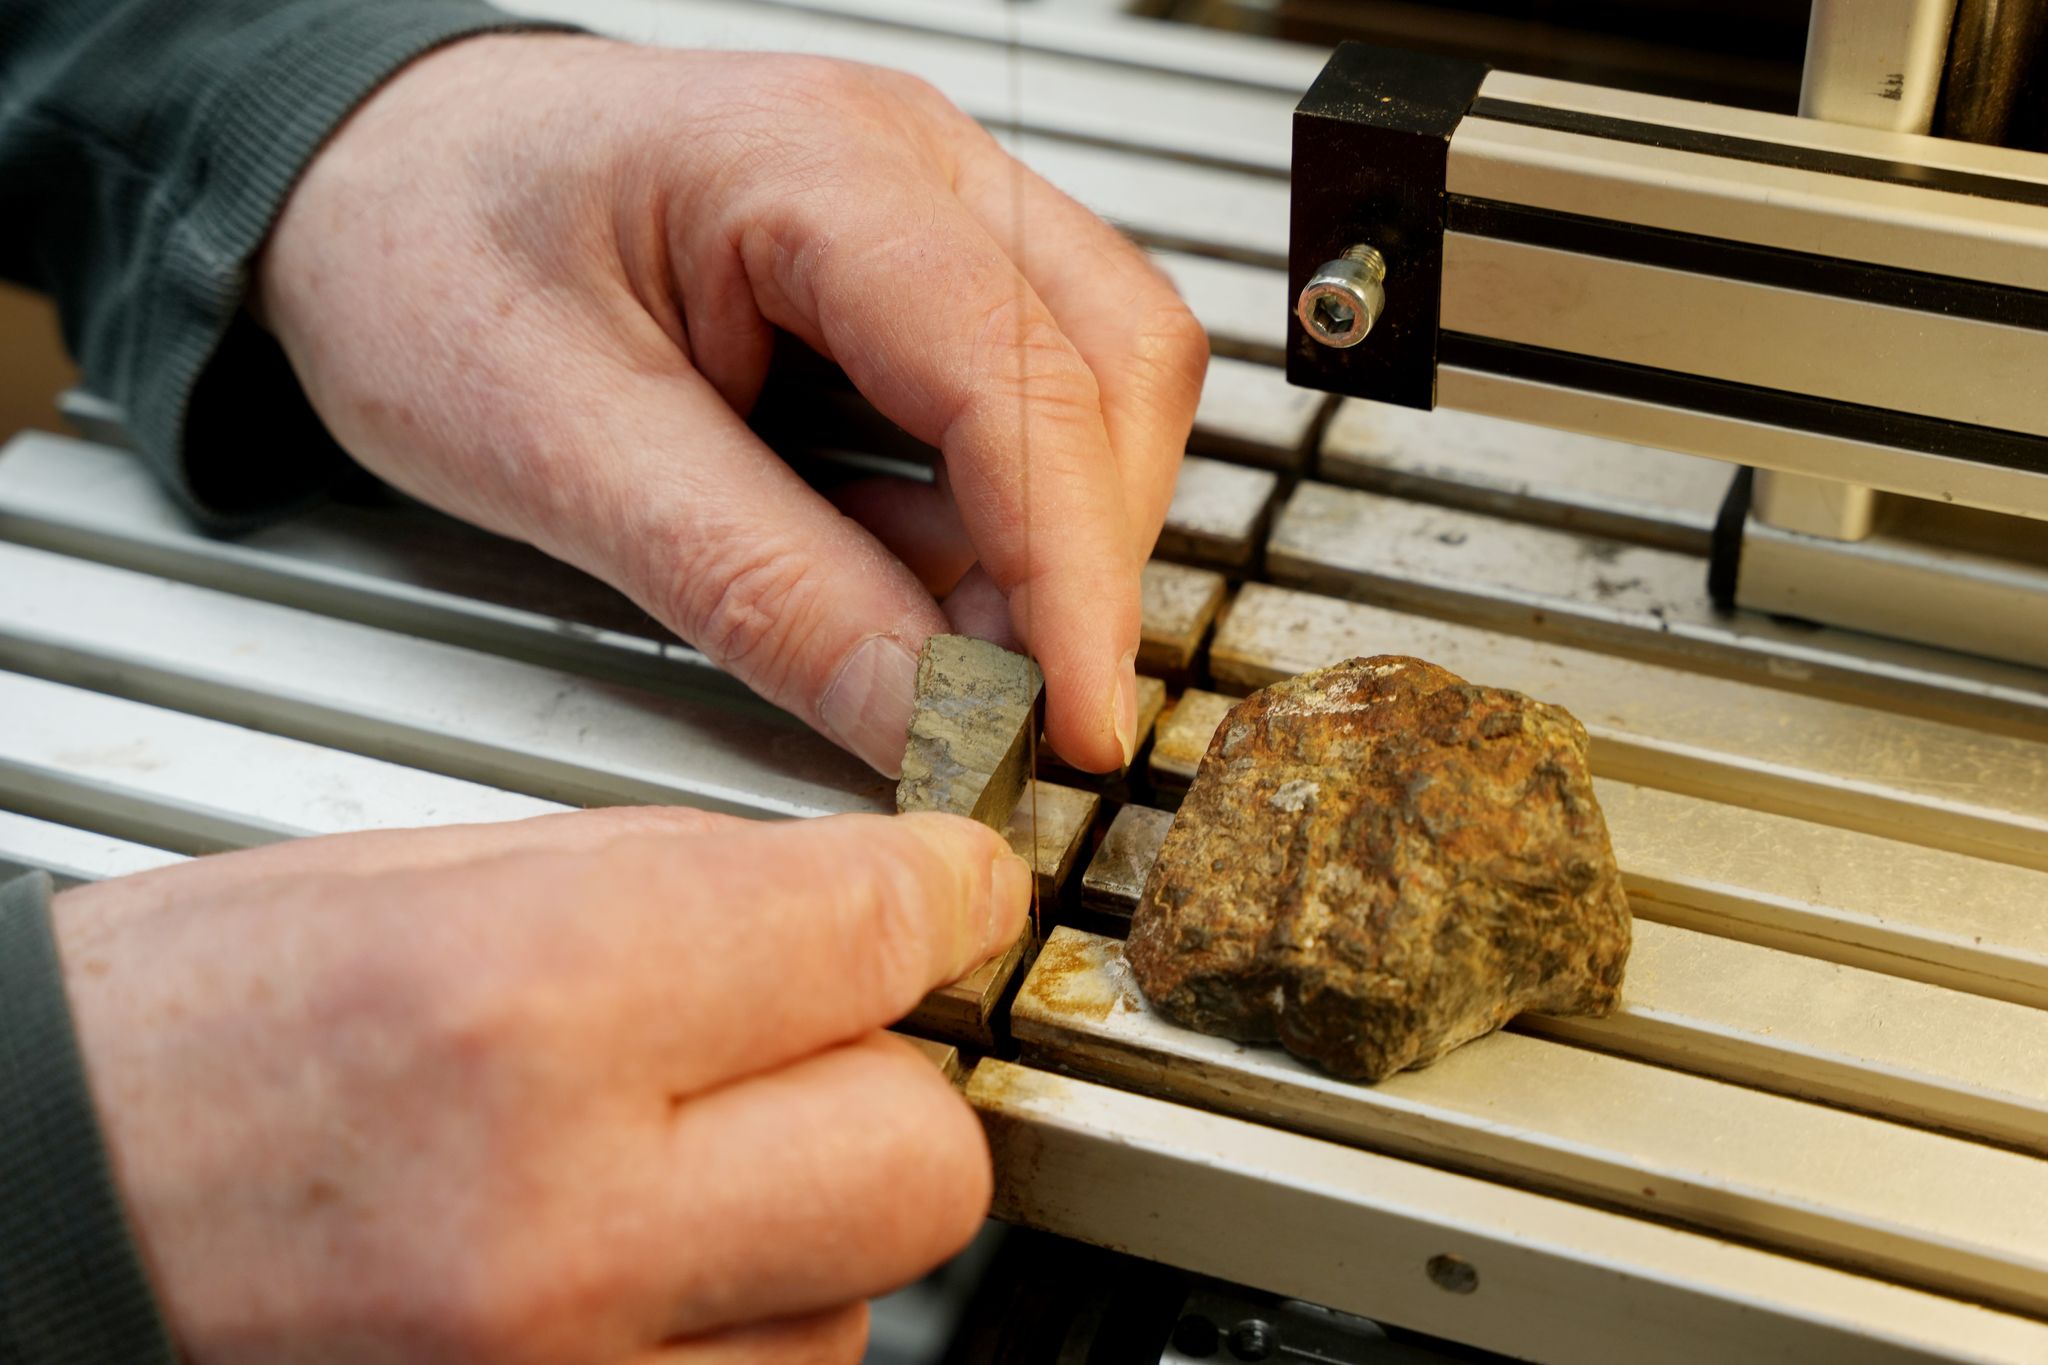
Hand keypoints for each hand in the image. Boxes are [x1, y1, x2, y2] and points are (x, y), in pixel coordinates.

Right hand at [54, 807, 1030, 1362]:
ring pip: (860, 1302)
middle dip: (890, 1084)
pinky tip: (619, 1270)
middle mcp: (564, 1230)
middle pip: (923, 1160)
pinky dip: (732, 1328)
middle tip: (807, 1044)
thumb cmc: (182, 1048)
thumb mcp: (432, 882)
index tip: (946, 890)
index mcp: (527, 1006)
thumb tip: (884, 904)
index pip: (878, 934)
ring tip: (647, 1172)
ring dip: (799, 1225)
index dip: (939, 894)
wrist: (29, 1223)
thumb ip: (690, 891)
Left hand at [255, 36, 1206, 774]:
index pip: (1018, 378)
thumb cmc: (419, 253)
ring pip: (1103, 379)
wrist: (366, 172)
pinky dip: (999, 512)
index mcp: (813, 164)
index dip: (1068, 572)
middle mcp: (910, 160)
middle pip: (1115, 365)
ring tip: (940, 644)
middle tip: (1000, 705)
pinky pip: (1029, 393)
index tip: (1075, 723)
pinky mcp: (918, 270)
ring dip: (1054, 536)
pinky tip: (906, 568)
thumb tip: (930, 717)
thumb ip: (757, 586)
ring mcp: (930, 205)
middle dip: (1080, 557)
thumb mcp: (557, 446)